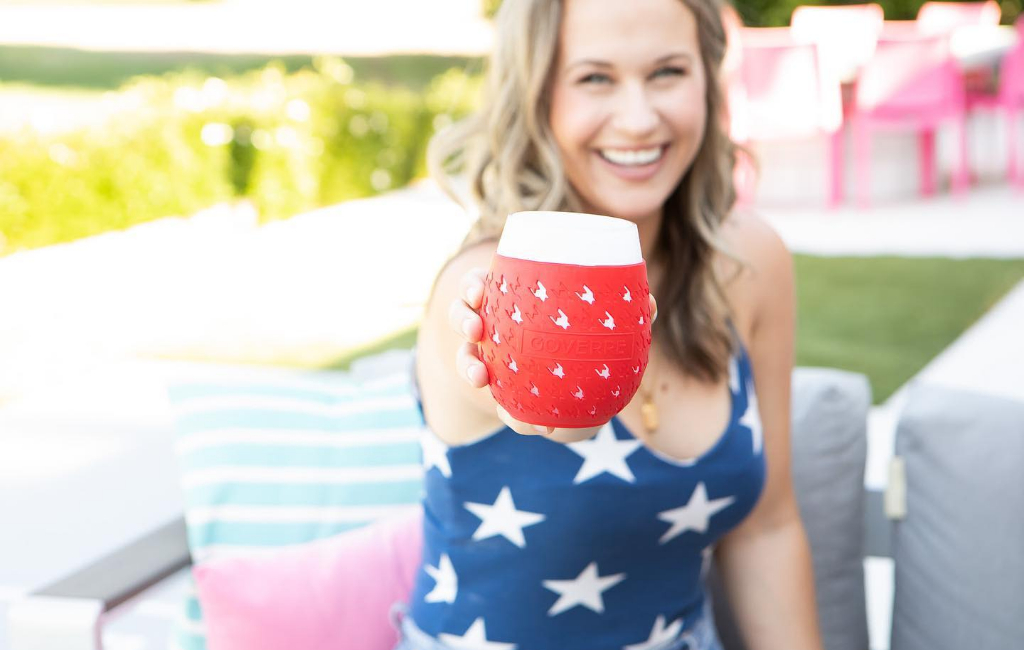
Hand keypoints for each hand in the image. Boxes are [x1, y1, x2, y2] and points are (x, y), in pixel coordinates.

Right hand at [448, 268, 656, 438]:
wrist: (590, 392)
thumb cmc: (593, 342)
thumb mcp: (607, 325)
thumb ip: (626, 312)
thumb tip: (649, 302)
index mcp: (510, 300)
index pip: (481, 285)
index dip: (473, 286)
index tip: (480, 291)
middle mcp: (494, 327)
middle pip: (463, 315)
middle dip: (463, 319)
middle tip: (476, 329)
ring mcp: (492, 362)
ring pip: (467, 358)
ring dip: (467, 365)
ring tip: (479, 377)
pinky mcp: (504, 397)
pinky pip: (497, 404)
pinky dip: (506, 412)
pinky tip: (519, 419)